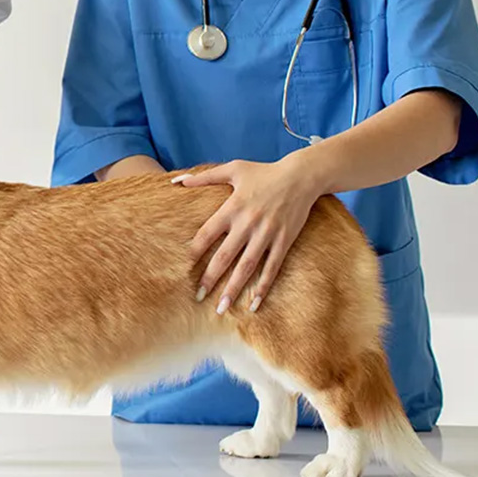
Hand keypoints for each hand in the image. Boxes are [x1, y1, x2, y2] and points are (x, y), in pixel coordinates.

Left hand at [174, 157, 321, 314]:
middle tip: (198, 297)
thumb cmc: (263, 172)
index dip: (194, 252)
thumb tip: (177, 181)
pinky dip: (263, 286)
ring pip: (247, 266)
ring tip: (223, 307)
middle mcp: (248, 223)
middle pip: (224, 256)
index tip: (183, 269)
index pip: (206, 234)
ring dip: (234, 288)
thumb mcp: (233, 169)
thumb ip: (204, 177)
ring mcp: (267, 234)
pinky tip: (254, 303)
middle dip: (210, 278)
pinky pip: (272, 267)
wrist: (301, 176)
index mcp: (232, 207)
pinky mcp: (284, 241)